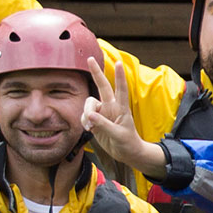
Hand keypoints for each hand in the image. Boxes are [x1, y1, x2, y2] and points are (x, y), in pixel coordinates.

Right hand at [82, 57, 165, 177]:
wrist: (126, 153)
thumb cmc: (128, 143)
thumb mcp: (118, 135)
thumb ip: (104, 125)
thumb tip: (90, 116)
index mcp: (121, 108)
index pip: (121, 89)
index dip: (119, 76)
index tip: (119, 63)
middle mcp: (111, 106)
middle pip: (102, 86)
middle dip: (96, 73)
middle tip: (89, 59)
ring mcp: (103, 112)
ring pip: (89, 104)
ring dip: (86, 113)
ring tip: (90, 127)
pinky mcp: (95, 120)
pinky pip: (85, 116)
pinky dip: (84, 122)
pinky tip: (89, 130)